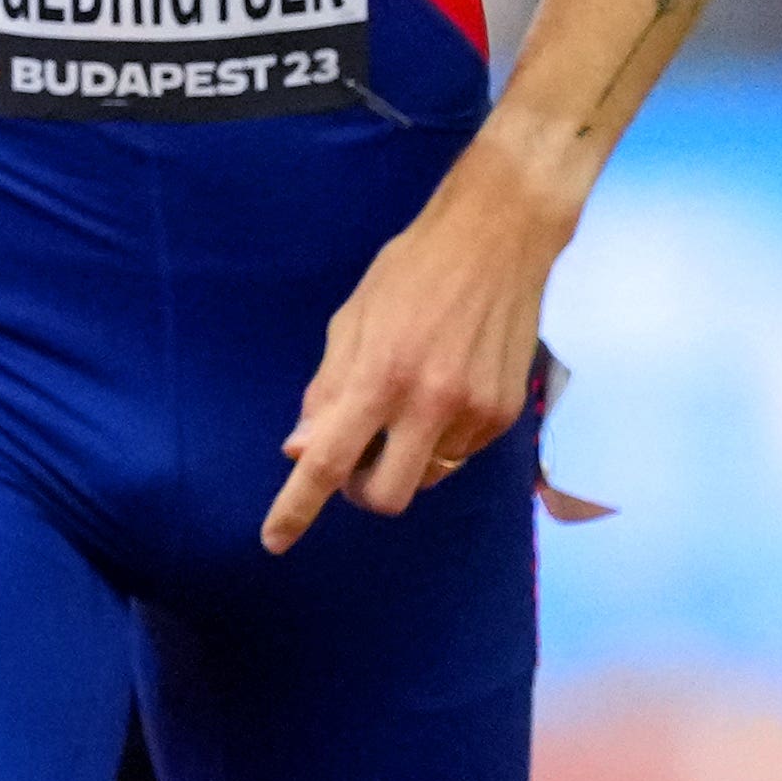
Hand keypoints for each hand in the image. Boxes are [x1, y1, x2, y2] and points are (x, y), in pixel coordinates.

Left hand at [267, 138, 567, 551]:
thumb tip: (301, 451)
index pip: (328, 462)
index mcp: (379, 378)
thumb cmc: (410, 274)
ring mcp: (475, 413)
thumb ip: (326, 393)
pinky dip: (438, 440)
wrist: (499, 240)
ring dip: (404, 460)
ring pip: (426, 478)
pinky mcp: (506, 414)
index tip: (274, 540)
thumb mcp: (351, 323)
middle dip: (362, 489)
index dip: (297, 507)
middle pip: (387, 496)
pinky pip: (459, 455)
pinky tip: (441, 393)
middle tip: (356, 453)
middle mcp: (431, 404)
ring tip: (405, 405)